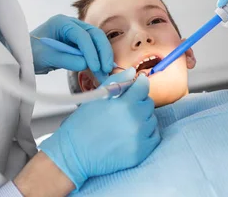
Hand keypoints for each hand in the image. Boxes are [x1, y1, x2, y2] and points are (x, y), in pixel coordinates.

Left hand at [31, 14, 113, 79]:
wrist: (21, 56)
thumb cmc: (29, 52)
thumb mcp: (46, 56)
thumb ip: (66, 58)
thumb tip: (86, 64)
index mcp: (62, 22)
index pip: (82, 35)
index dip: (91, 51)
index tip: (96, 66)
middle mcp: (72, 25)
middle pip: (94, 34)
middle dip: (102, 51)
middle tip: (107, 68)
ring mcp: (75, 34)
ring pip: (96, 42)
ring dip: (102, 56)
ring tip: (106, 72)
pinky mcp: (77, 45)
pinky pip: (91, 50)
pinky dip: (97, 60)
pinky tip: (100, 70)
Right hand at [39, 68, 159, 189]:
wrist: (74, 154)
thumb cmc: (82, 124)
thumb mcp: (97, 97)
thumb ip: (117, 82)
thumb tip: (134, 72)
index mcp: (125, 104)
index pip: (143, 87)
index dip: (139, 85)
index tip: (135, 87)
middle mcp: (136, 121)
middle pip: (148, 103)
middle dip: (138, 102)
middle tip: (124, 108)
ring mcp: (139, 138)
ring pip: (152, 120)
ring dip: (142, 118)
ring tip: (125, 122)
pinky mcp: (141, 152)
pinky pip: (154, 136)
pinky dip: (146, 133)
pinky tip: (132, 133)